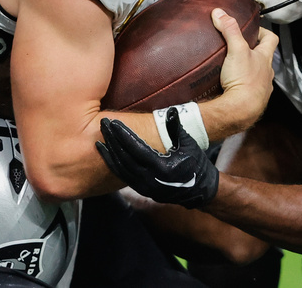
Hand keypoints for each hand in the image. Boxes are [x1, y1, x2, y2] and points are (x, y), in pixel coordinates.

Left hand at [96, 107, 218, 208]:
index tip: (114, 121)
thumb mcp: (188, 144)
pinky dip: (112, 163)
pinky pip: (122, 175)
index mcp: (162, 168)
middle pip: (125, 158)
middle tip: (103, 123)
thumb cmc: (195, 163)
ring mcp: (144, 187)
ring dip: (110, 151)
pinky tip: (104, 151)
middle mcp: (150, 180)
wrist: (199, 190)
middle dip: (113, 139)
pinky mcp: (141, 189)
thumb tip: (171, 110)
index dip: (123, 135)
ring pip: (120, 168)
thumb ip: (176, 127)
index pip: (136, 149)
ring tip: (101, 135)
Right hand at [214, 9, 276, 128]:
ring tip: (231, 66)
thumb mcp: (236, 50)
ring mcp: (261, 87)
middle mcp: (266, 73)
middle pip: (263, 57)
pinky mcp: (252, 100)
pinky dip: (241, 85)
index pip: (271, 39)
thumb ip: (229, 30)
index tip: (251, 29)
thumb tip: (220, 13)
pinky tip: (229, 85)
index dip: (263, 31)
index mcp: (265, 58)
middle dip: (252, 50)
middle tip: (237, 46)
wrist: (241, 110)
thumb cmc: (244, 80)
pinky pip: (248, 89)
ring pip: (257, 74)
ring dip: (247, 69)